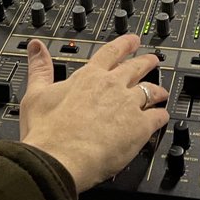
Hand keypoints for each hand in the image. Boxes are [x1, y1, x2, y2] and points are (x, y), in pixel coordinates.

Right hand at [21, 35, 168, 192]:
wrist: (58, 159)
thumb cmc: (46, 132)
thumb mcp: (36, 94)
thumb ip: (40, 68)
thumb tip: (36, 47)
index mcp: (89, 77)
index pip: (111, 53)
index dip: (124, 44)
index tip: (133, 40)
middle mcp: (112, 86)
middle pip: (135, 68)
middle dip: (146, 62)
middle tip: (153, 59)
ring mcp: (128, 105)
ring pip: (150, 91)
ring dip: (157, 90)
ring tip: (162, 91)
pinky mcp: (140, 127)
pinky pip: (158, 117)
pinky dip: (162, 116)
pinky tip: (162, 118)